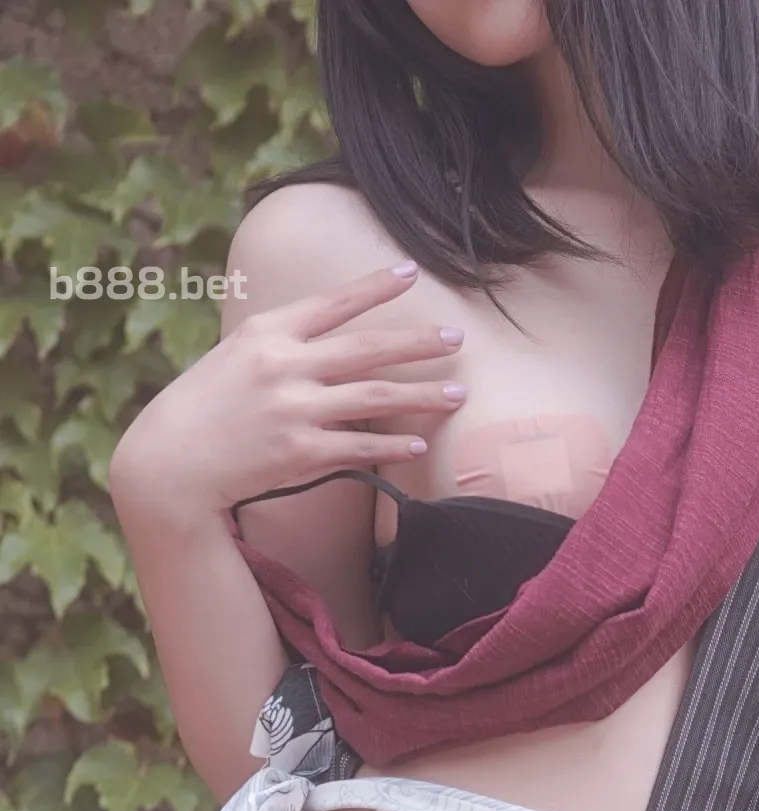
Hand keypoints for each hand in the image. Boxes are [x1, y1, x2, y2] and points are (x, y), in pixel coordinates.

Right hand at [108, 262, 466, 516]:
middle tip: (457, 337)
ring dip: (422, 395)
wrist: (172, 462)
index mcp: (267, 333)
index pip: (333, 303)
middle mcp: (285, 366)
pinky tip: (419, 442)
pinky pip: (360, 446)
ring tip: (457, 393)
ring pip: (374, 397)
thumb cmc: (203, 408)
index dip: (375, 287)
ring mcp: (294, 409)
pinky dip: (392, 444)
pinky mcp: (300, 452)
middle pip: (367, 347)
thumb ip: (282, 345)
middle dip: (417, 342)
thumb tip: (325, 341)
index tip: (411, 272)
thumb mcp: (234, 358)